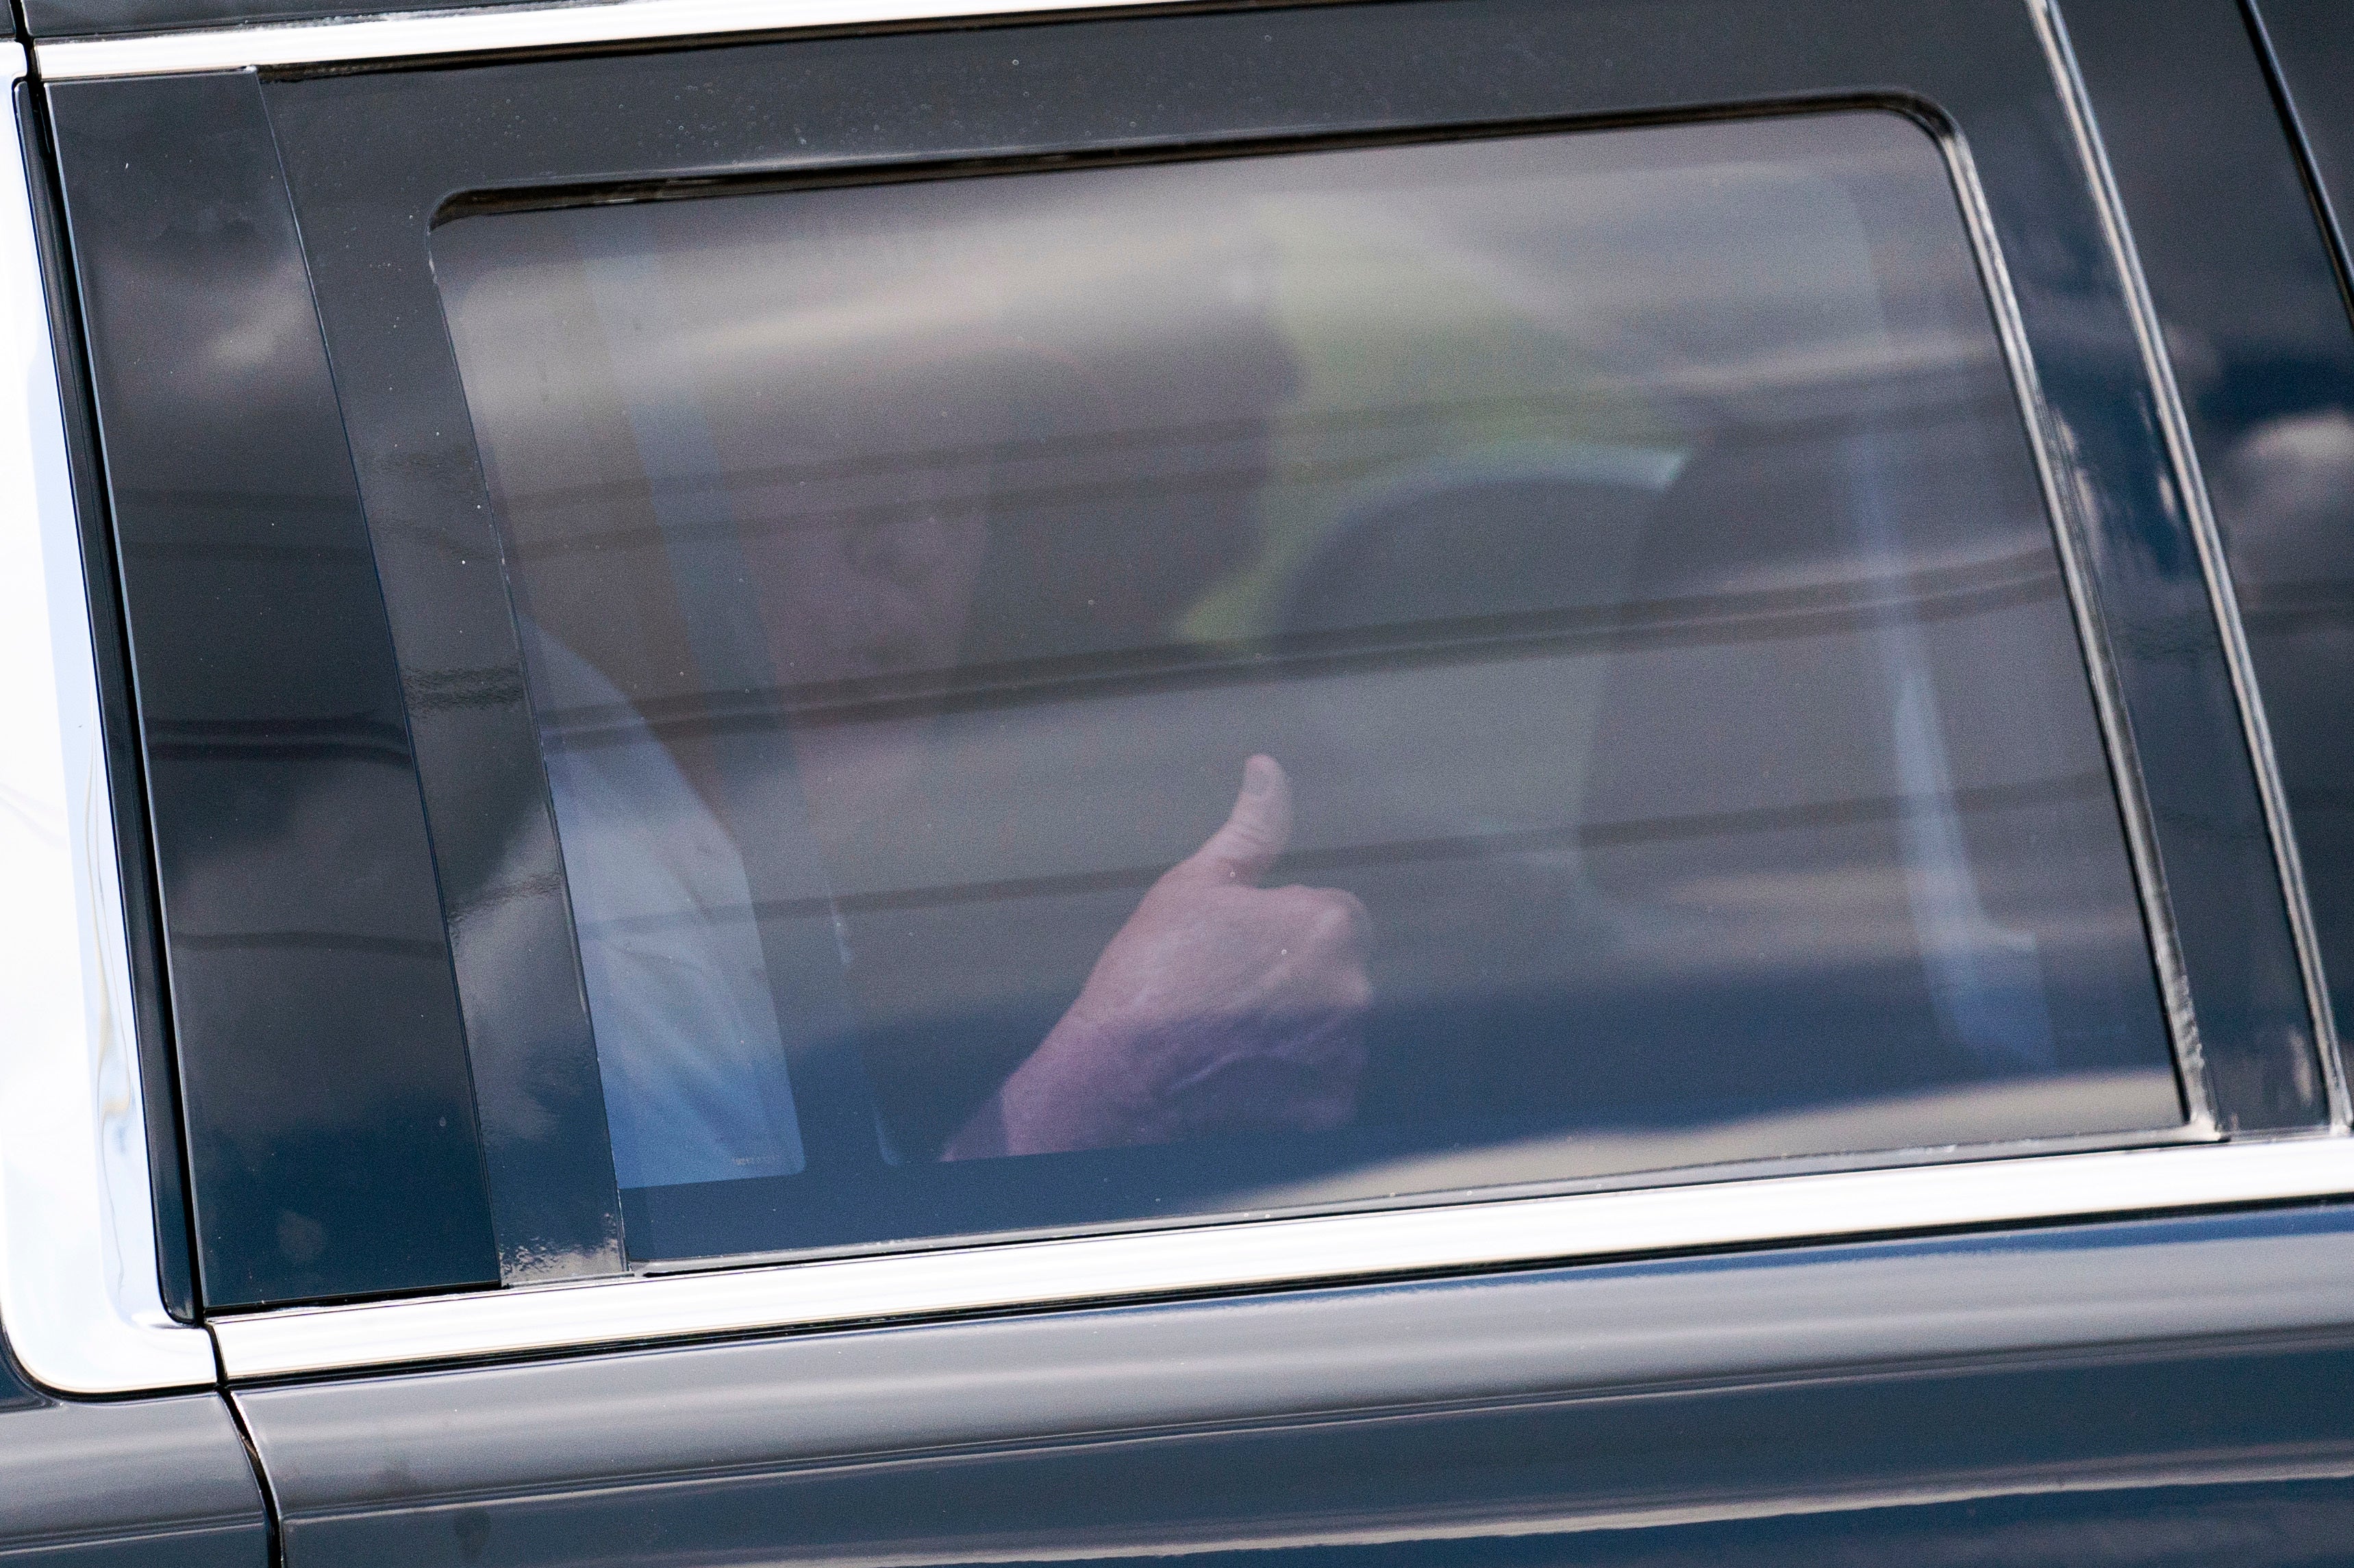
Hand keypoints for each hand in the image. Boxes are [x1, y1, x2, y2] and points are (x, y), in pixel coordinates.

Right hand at [943, 755, 1371, 1157]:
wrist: (1117, 1082)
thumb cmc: (1151, 975)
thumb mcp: (1196, 884)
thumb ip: (1252, 828)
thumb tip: (1269, 769)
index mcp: (1329, 923)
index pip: (1333, 919)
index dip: (1281, 936)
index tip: (1235, 957)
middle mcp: (1353, 989)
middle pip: (1336, 978)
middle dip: (1295, 987)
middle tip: (1226, 1003)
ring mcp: (1344, 1056)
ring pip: (1330, 1035)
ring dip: (1295, 1039)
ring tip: (1228, 1047)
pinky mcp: (1329, 1111)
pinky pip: (1321, 1091)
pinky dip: (1290, 1090)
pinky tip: (1240, 1085)